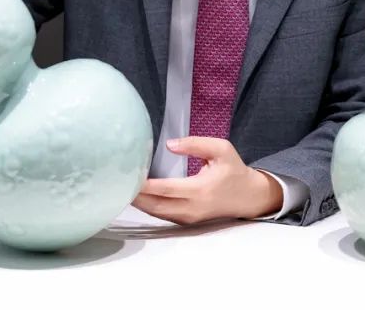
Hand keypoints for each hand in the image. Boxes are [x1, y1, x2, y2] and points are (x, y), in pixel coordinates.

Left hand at [131, 137, 283, 223]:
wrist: (248, 197)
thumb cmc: (233, 170)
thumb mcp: (221, 149)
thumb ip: (195, 144)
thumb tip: (169, 144)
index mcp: (201, 189)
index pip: (166, 189)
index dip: (146, 185)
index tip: (129, 177)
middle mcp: (192, 207)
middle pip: (156, 205)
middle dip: (135, 196)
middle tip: (117, 182)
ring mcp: (189, 217)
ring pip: (157, 212)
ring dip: (139, 202)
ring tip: (123, 186)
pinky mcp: (186, 221)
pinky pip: (162, 214)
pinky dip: (148, 206)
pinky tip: (138, 195)